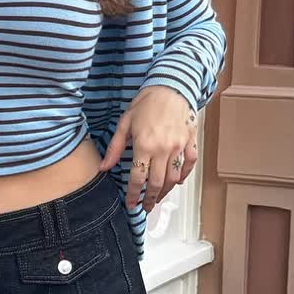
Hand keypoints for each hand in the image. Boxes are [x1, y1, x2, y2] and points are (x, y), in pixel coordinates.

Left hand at [100, 86, 197, 211]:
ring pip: (173, 178)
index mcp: (144, 145)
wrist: (171, 86)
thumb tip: (104, 167)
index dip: (133, 194)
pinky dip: (183, 175)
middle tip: (145, 207)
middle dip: (150, 199)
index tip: (131, 204)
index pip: (137, 178)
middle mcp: (163, 149)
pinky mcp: (190, 142)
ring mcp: (179, 146)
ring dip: (165, 191)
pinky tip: (176, 182)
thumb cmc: (147, 102)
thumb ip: (114, 148)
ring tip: (158, 198)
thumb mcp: (125, 123)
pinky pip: (189, 164)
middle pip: (156, 183)